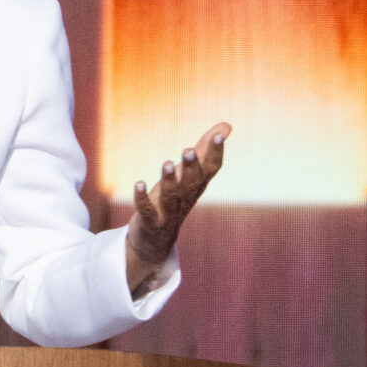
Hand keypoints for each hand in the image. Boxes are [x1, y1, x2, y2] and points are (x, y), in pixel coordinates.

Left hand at [125, 121, 230, 294]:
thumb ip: (204, 150)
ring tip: (166, 163)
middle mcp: (185, 199)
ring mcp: (169, 212)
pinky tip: (139, 184)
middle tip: (188, 149)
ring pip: (171, 197)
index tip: (219, 135)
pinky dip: (143, 198)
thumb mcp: (189, 174)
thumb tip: (227, 126)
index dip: (216, 153)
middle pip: (192, 183)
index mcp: (196, 186)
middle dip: (191, 167)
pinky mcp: (151, 221)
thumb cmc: (174, 199)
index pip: (210, 170)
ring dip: (169, 181)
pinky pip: (147, 210)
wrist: (155, 240)